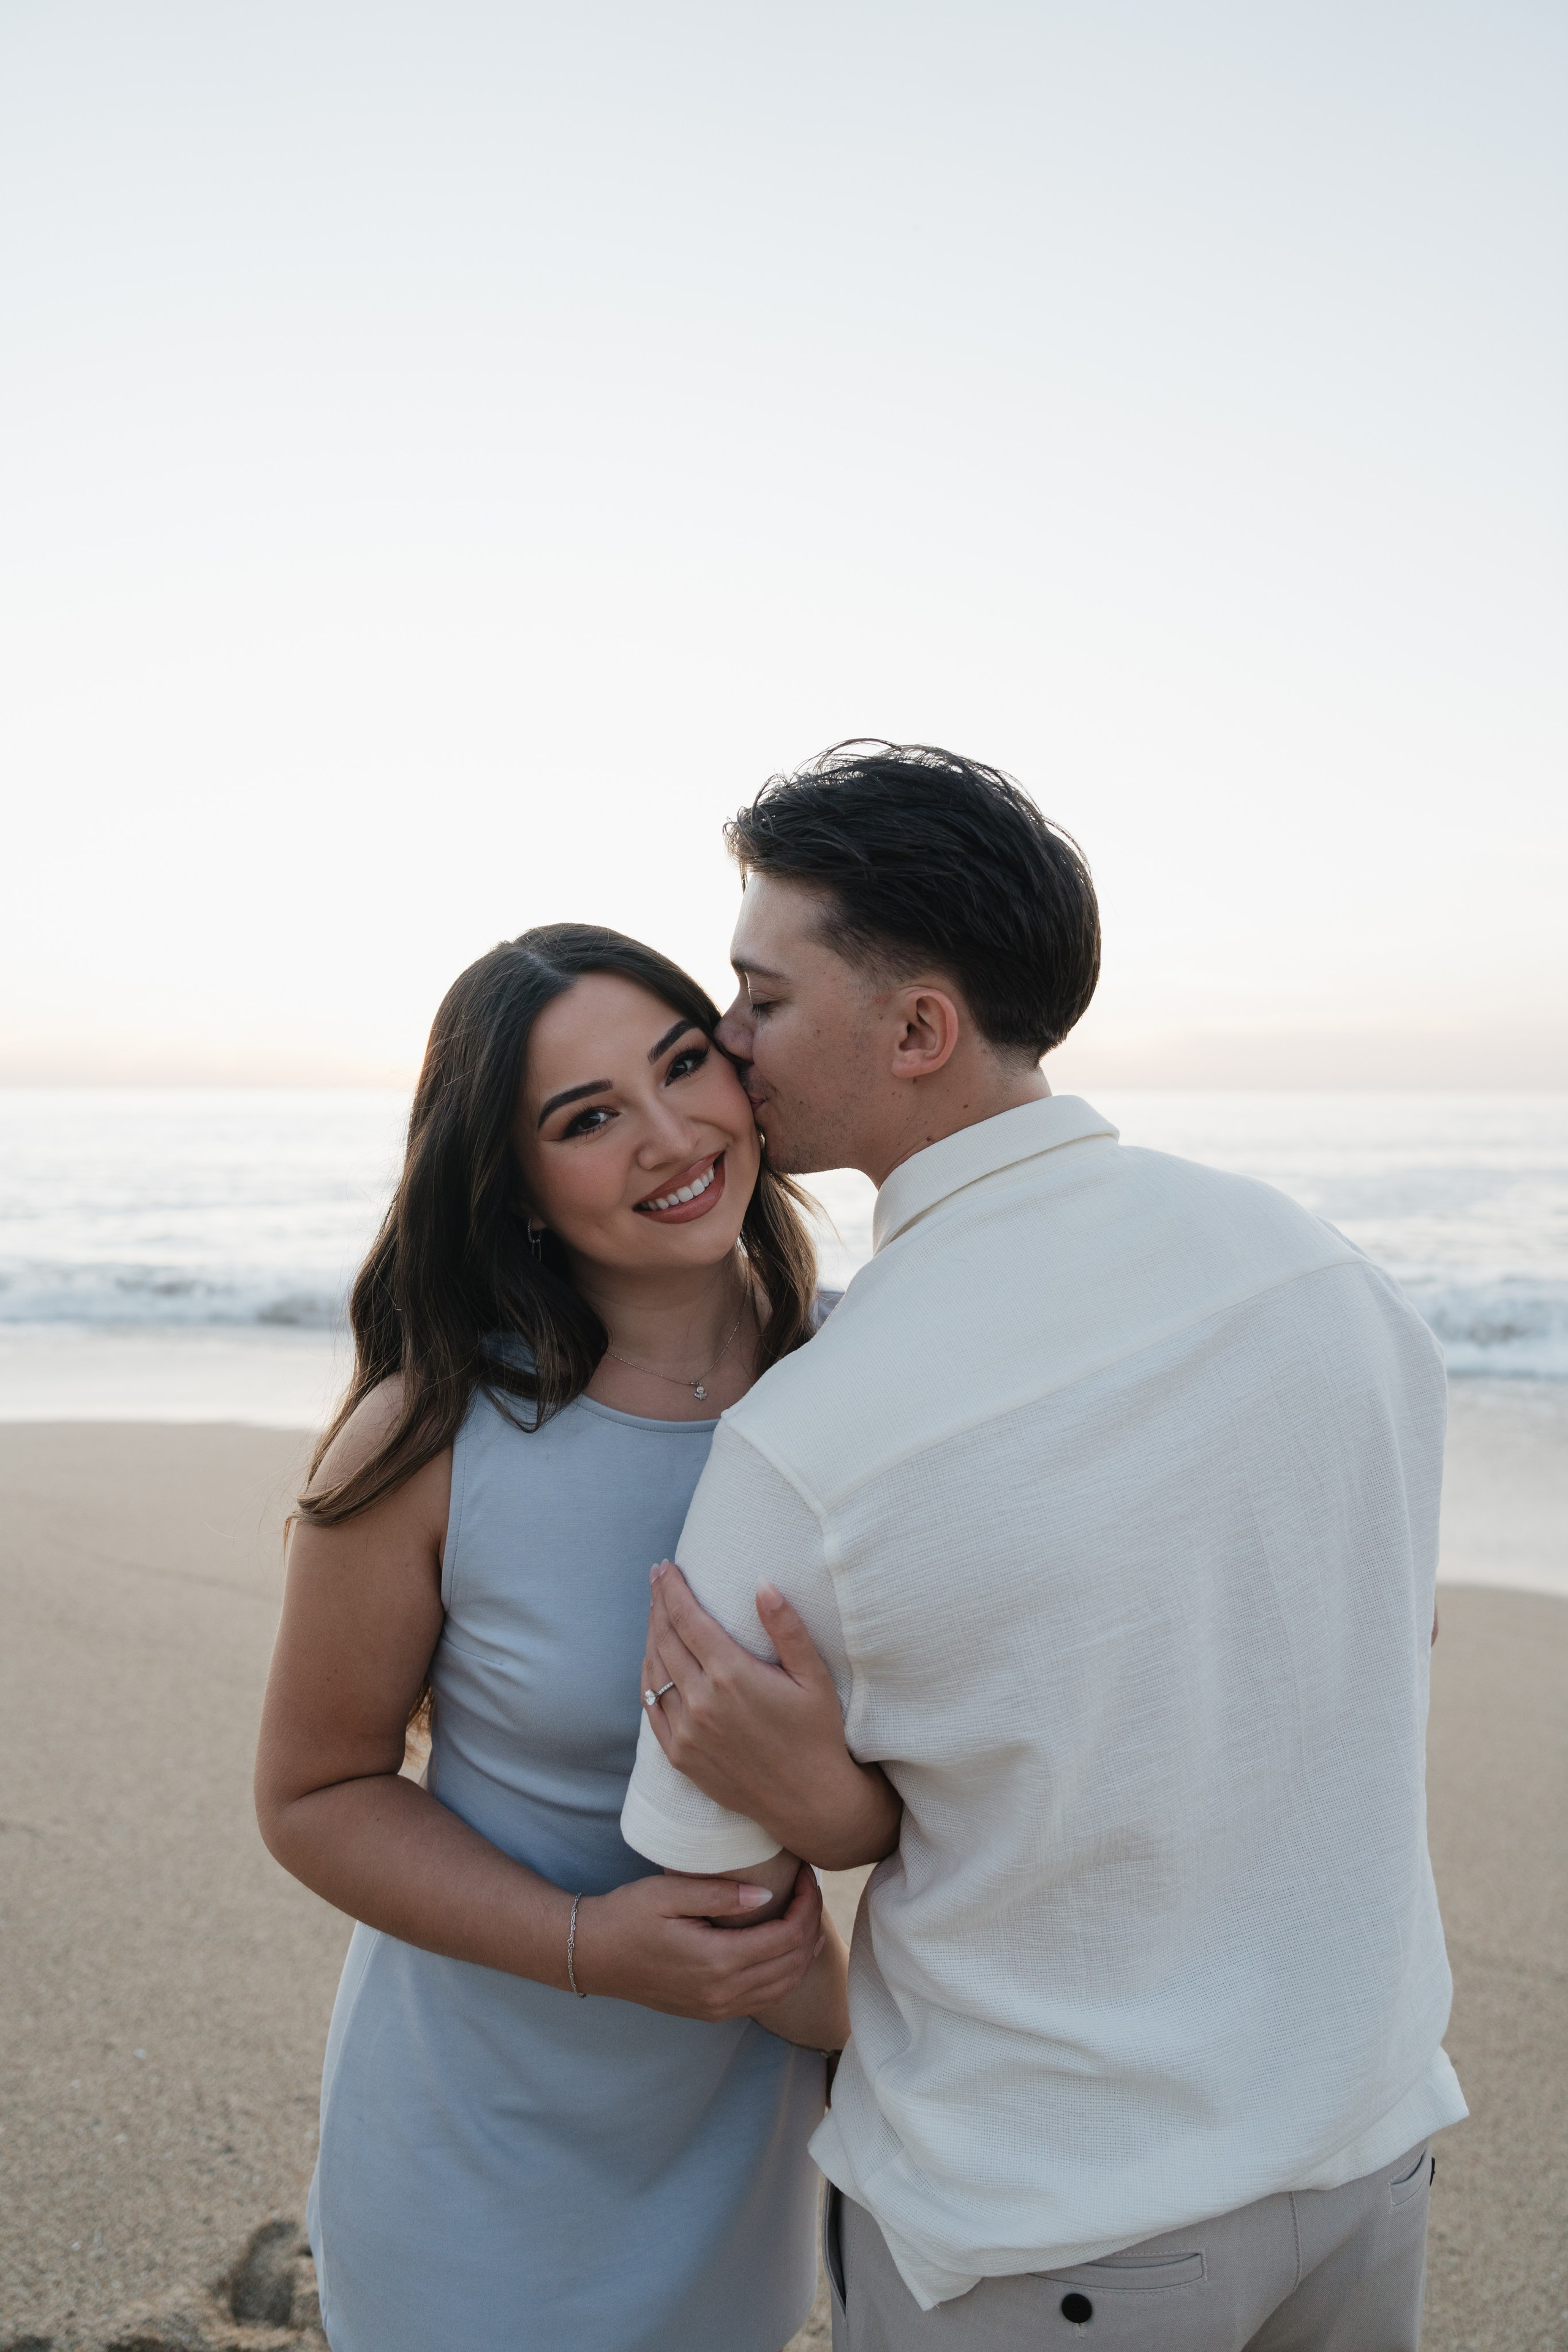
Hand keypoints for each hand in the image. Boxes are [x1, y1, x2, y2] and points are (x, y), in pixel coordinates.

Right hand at [572, 1862, 822, 2020]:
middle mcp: (722, 1992)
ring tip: (810, 1918)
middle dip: (811, 1924)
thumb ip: (719, 1894)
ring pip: (783, 1987)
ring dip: (804, 1954)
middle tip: (810, 1890)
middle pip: (792, 1963)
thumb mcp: (668, 1892)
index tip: (806, 1875)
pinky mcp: (710, 2011)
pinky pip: (764, 1999)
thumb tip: (766, 1896)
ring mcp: (717, 2007)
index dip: (807, 1905)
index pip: (786, 1936)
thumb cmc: (627, 1915)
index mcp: (716, 1961)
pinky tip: (789, 1953)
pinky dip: (786, 1976)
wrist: (592, 1954)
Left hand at [642, 1564, 900, 1870]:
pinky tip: (653, 1660)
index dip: (672, 1589)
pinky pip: (650, 1707)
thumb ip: (787, 1628)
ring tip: (655, 1612)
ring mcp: (685, 1731)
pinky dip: (648, 1677)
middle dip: (658, 1604)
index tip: (665, 1567)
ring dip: (651, 1636)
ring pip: (653, 1671)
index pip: (687, 1618)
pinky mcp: (679, 1755)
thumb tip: (763, 1583)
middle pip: (664, 1638)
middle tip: (657, 1579)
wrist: (808, 1801)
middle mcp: (701, 1701)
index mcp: (731, 1675)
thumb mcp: (812, 1677)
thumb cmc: (817, 1734)